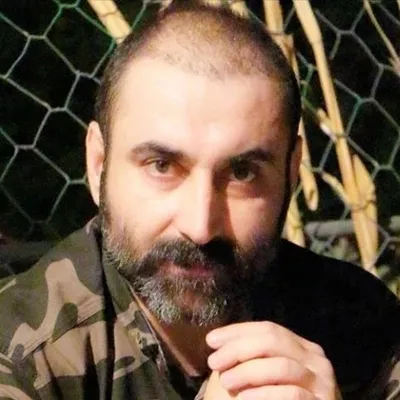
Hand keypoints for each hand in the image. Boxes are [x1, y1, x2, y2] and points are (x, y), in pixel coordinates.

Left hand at [204, 321, 340, 399]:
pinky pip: (292, 394)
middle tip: (214, 362)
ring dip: (248, 372)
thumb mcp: (258, 374)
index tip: (211, 340)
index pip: (267, 328)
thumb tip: (217, 340)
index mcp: (299, 345)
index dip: (237, 331)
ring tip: (226, 382)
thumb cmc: (269, 399)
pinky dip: (264, 394)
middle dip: (239, 348)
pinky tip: (245, 398)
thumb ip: (247, 356)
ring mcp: (322, 381)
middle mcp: (314, 358)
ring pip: (281, 366)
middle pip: (273, 340)